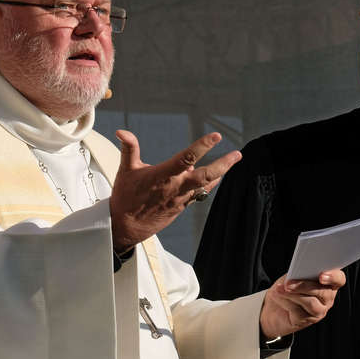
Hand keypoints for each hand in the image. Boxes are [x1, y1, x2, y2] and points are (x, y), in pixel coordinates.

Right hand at [109, 130, 240, 252]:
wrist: (125, 227)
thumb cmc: (125, 197)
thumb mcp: (126, 170)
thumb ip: (129, 148)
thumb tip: (122, 131)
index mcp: (162, 176)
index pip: (186, 158)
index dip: (202, 146)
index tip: (216, 136)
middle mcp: (175, 187)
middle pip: (205, 175)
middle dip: (223, 164)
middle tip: (237, 154)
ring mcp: (181, 198)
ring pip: (206, 185)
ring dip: (220, 173)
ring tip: (232, 160)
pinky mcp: (182, 206)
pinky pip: (200, 193)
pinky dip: (209, 184)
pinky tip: (217, 177)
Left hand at [259, 270, 343, 338]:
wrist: (273, 307)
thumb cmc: (286, 287)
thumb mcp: (293, 276)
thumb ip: (300, 272)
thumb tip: (300, 271)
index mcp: (328, 283)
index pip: (339, 279)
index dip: (333, 277)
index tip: (321, 276)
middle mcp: (327, 298)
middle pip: (324, 292)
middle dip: (305, 286)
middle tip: (288, 283)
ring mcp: (319, 311)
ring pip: (311, 303)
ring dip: (293, 294)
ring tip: (279, 289)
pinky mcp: (307, 321)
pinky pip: (298, 311)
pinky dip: (286, 301)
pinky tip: (278, 296)